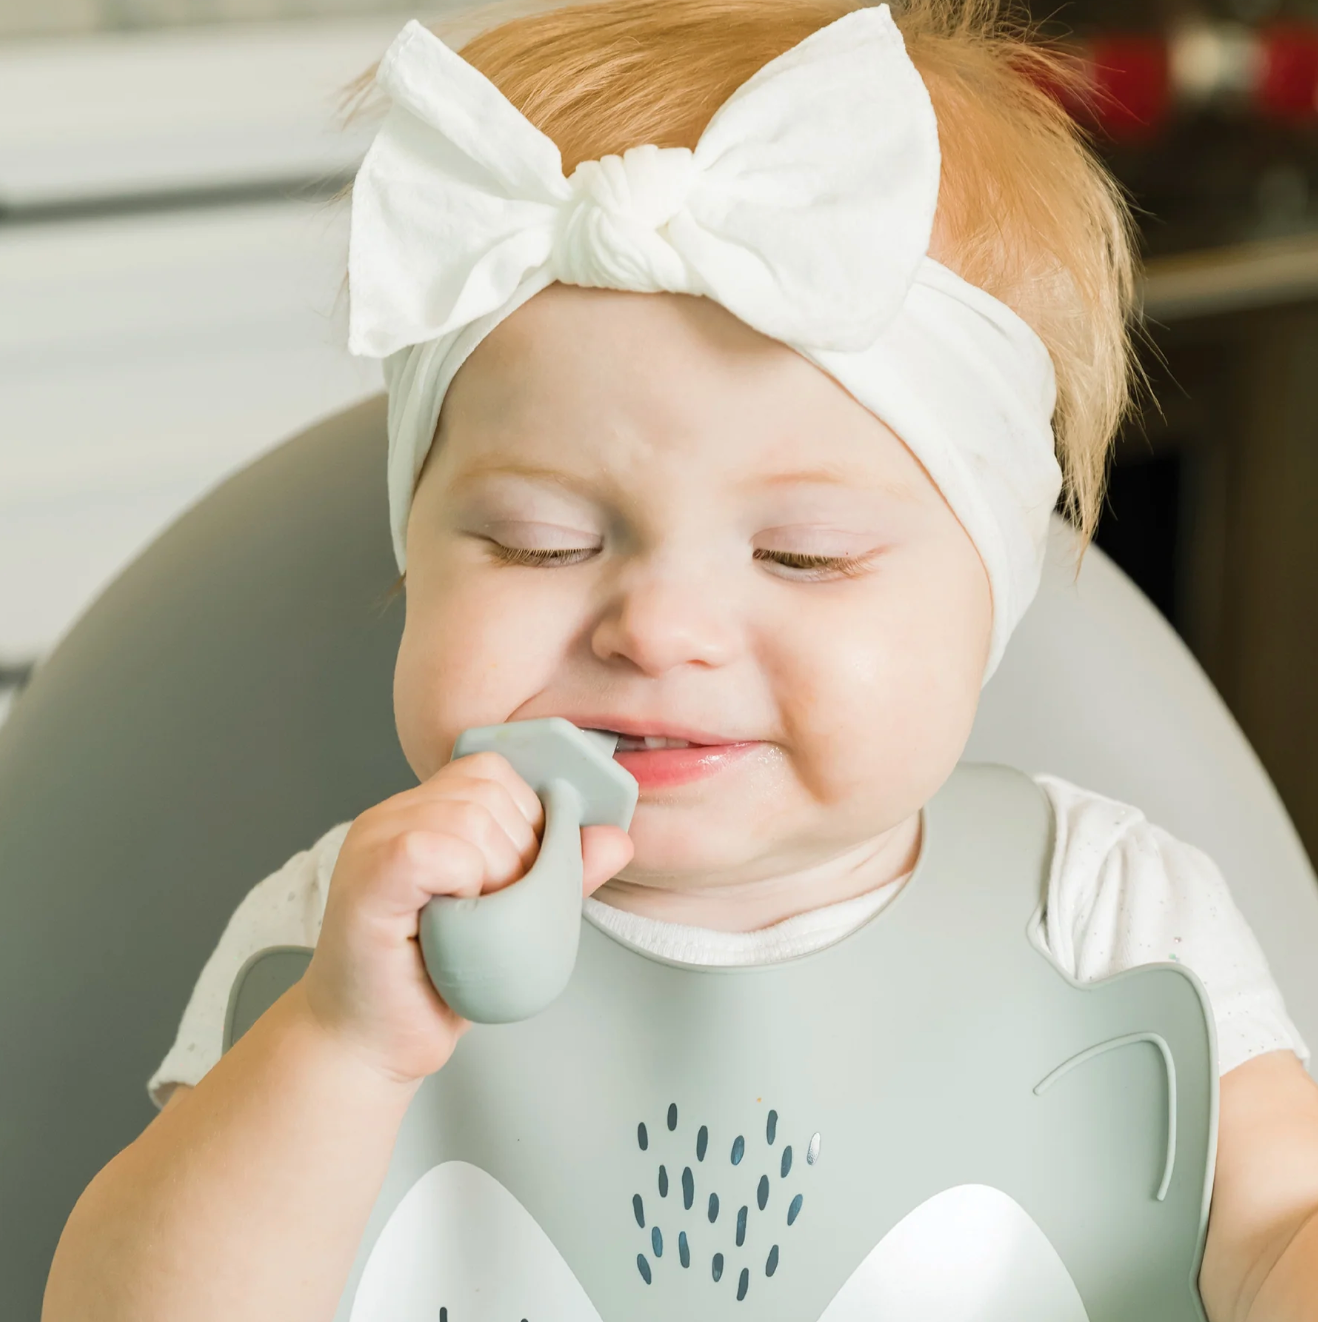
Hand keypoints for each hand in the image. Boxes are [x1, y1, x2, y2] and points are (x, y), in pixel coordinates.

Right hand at [299, 751, 632, 1085]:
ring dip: (496, 874)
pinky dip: (462, 883)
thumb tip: (618, 839)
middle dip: (520, 851)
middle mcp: (392, 816)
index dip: (527, 819)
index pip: (493, 773)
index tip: (520, 878)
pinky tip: (450, 921)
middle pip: (487, 789)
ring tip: (474, 922)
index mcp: (422, 814)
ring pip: (469, 816)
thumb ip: (559, 873)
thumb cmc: (432, 985)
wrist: (371, 1046)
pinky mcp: (368, 876)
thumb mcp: (514, 920)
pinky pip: (432, 848)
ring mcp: (373, 840)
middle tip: (496, 910)